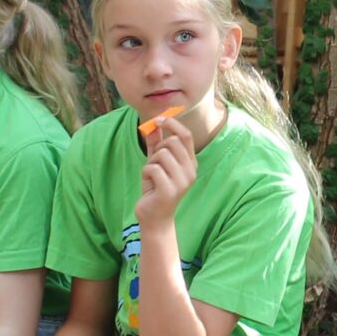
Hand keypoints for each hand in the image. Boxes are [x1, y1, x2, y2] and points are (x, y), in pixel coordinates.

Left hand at [134, 112, 199, 226]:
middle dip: (157, 148)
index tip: (157, 119)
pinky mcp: (170, 190)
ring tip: (152, 176)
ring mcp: (182, 181)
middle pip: (172, 142)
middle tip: (154, 162)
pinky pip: (153, 168)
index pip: (186, 135)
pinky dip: (146, 173)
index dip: (171, 123)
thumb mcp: (156, 162)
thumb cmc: (155, 188)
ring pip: (161, 154)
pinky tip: (148, 184)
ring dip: (150, 163)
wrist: (154, 216)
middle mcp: (191, 171)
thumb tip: (153, 124)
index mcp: (191, 163)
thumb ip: (156, 143)